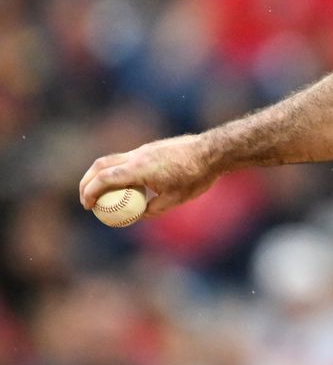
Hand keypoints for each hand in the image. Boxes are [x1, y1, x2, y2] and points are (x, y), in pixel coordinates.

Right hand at [79, 134, 220, 219]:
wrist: (213, 151)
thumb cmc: (196, 176)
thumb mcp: (174, 200)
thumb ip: (152, 209)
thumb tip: (136, 216)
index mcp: (139, 168)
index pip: (104, 178)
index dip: (90, 192)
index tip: (88, 206)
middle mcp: (137, 155)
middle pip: (101, 165)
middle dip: (87, 182)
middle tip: (86, 199)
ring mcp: (144, 149)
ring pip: (112, 159)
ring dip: (100, 175)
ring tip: (101, 193)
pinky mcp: (151, 148)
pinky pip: (126, 158)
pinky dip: (117, 170)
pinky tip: (125, 185)